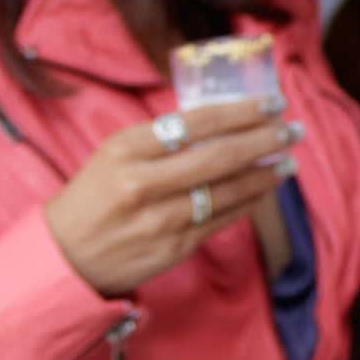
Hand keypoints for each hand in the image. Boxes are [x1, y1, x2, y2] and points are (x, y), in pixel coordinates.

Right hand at [42, 97, 301, 297]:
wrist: (65, 256)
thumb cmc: (96, 195)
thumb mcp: (115, 155)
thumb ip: (163, 138)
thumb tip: (227, 118)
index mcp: (124, 150)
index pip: (195, 123)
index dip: (241, 111)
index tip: (273, 103)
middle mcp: (142, 183)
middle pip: (219, 156)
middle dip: (265, 140)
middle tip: (295, 130)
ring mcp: (160, 219)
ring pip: (227, 191)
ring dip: (266, 174)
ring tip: (289, 160)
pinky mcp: (174, 247)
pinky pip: (223, 218)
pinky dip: (249, 200)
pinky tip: (265, 187)